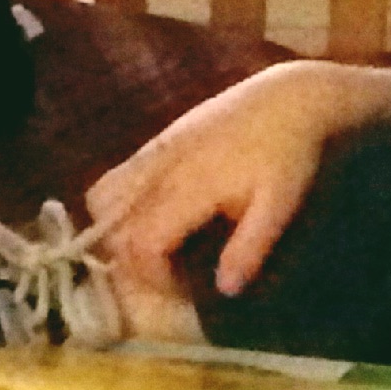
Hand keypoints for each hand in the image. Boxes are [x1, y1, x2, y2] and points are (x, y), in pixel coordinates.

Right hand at [85, 61, 390, 304]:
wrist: (288, 98)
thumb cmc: (288, 155)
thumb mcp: (280, 205)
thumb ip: (250, 247)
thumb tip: (225, 291)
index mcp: (188, 187)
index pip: (140, 245)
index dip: (152, 277)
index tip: (182, 289)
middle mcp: (160, 167)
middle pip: (110, 226)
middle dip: (130, 261)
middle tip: (168, 275)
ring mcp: (153, 150)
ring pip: (102, 197)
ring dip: (115, 230)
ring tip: (156, 247)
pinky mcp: (157, 141)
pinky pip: (116, 175)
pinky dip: (119, 203)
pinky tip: (156, 216)